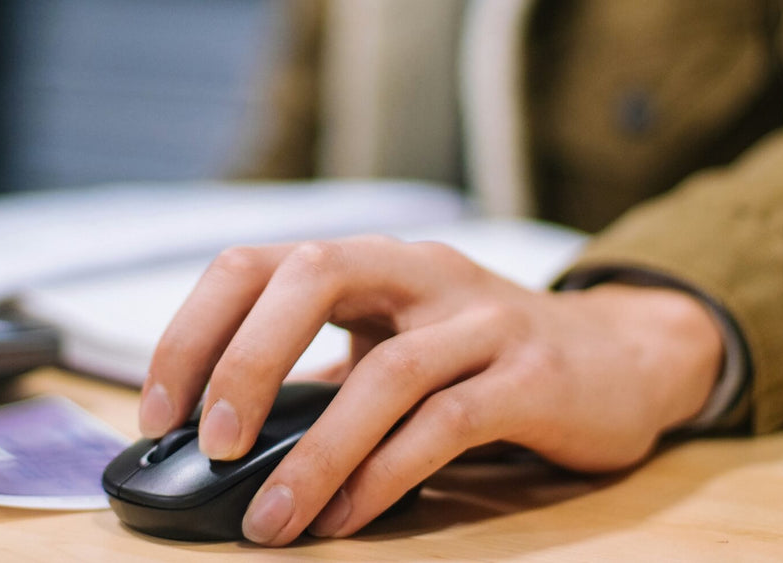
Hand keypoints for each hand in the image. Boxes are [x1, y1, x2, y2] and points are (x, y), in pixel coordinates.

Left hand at [138, 235, 722, 545]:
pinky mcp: (534, 377)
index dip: (196, 330)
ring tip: (272, 521)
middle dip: (245, 361)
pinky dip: (386, 475)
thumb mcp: (399, 344)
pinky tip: (348, 517)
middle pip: (312, 277)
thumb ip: (326, 378)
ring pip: (385, 373)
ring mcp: (483, 320)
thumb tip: (231, 439)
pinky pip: (446, 425)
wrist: (622, 355)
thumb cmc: (487, 356)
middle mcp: (423, 273)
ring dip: (316, 454)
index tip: (160, 411)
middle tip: (212, 446)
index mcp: (373, 262)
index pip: (259, 262)